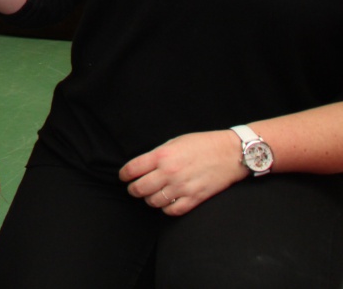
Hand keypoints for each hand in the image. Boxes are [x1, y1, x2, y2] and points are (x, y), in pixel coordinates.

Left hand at [119, 130, 248, 215]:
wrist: (230, 153)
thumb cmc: (202, 144)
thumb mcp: (174, 142)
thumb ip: (157, 155)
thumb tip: (142, 166)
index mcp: (162, 155)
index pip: (132, 169)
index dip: (124, 175)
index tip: (123, 177)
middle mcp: (169, 172)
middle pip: (139, 188)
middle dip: (133, 189)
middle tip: (135, 188)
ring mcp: (182, 187)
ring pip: (153, 201)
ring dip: (149, 199)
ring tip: (151, 195)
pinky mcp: (195, 198)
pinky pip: (172, 210)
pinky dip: (166, 209)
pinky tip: (167, 202)